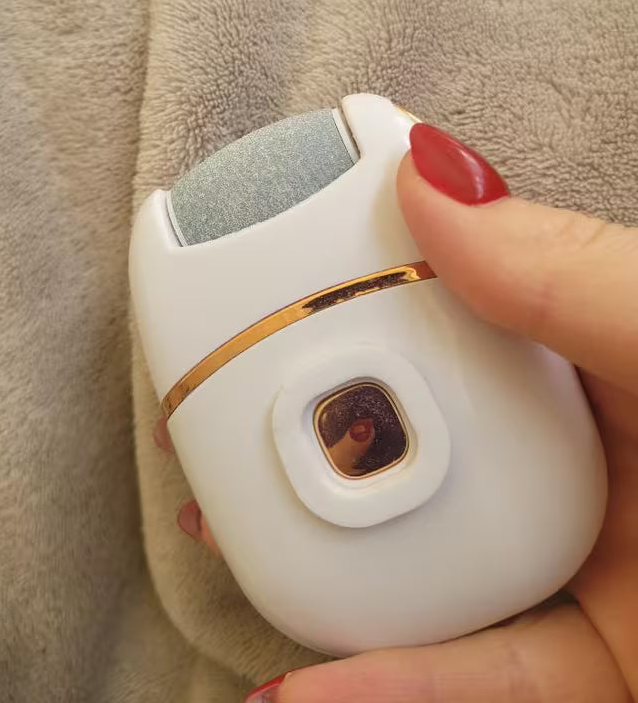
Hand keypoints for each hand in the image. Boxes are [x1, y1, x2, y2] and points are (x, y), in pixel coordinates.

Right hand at [157, 123, 637, 701]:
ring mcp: (605, 573)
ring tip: (238, 551)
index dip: (360, 289)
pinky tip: (304, 687)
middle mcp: (605, 457)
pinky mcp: (606, 674)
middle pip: (430, 441)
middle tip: (222, 423)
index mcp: (622, 356)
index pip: (463, 305)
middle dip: (316, 435)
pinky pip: (484, 687)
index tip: (272, 285)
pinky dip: (390, 689)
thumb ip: (573, 270)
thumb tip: (428, 169)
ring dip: (329, 576)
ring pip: (439, 573)